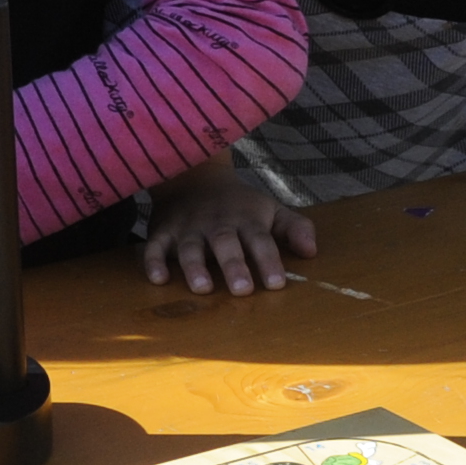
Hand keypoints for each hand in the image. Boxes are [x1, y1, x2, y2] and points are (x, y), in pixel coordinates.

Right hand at [143, 153, 316, 296]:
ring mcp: (188, 227)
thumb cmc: (239, 204)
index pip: (260, 240)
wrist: (194, 176)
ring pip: (190, 247)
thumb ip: (295, 228)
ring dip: (194, 266)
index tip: (276, 283)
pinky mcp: (162, 231)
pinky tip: (158, 279)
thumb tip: (311, 252)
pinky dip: (153, 261)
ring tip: (202, 288)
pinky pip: (155, 246)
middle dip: (233, 265)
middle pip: (225, 243)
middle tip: (242, 289)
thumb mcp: (270, 209)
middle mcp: (217, 223)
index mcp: (246, 219)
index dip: (268, 261)